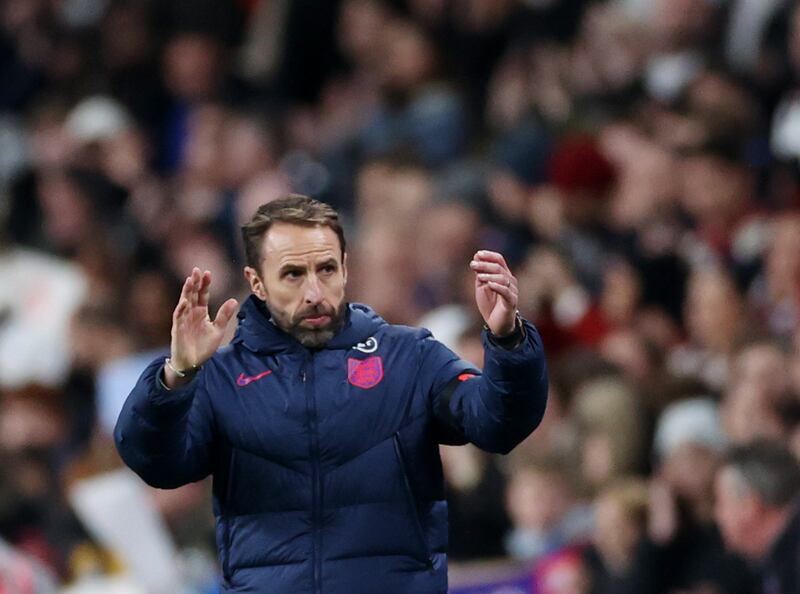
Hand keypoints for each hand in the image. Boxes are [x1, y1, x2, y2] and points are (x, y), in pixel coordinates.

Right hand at [166, 268, 237, 387]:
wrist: (192, 363)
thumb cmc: (203, 347)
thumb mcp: (218, 330)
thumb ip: (225, 315)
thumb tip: (234, 300)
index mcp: (201, 312)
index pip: (202, 295)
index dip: (205, 284)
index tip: (208, 273)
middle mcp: (191, 313)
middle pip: (192, 294)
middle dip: (194, 282)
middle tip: (197, 270)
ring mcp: (183, 320)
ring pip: (184, 302)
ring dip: (186, 291)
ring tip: (189, 280)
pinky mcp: (178, 329)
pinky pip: (178, 317)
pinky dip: (181, 309)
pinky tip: (184, 301)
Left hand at [470, 250, 517, 336]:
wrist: (496, 324)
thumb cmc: (490, 304)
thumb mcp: (481, 286)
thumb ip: (480, 273)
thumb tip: (476, 257)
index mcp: (503, 275)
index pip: (499, 260)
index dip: (489, 255)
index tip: (478, 254)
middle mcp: (510, 281)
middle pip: (499, 267)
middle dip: (485, 265)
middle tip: (472, 265)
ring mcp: (512, 291)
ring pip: (503, 278)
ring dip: (490, 275)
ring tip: (479, 277)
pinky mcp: (512, 302)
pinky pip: (506, 292)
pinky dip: (498, 287)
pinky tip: (489, 284)